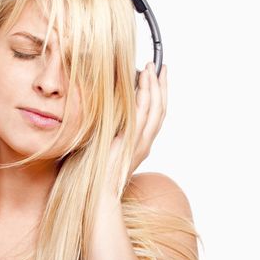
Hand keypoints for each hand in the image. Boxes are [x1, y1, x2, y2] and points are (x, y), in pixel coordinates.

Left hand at [109, 62, 167, 178]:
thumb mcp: (105, 144)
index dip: (157, 94)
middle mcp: (145, 141)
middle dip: (161, 86)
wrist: (100, 192)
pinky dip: (145, 95)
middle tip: (160, 67)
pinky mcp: (133, 141)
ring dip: (154, 86)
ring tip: (151, 68)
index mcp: (140, 142)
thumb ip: (109, 129)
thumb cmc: (98, 171)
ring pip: (155, 108)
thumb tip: (100, 109)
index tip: (156, 77)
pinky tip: (143, 81)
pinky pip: (143, 113)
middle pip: (160, 108)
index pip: (154, 114)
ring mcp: (142, 141)